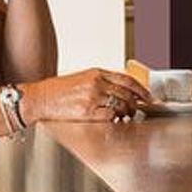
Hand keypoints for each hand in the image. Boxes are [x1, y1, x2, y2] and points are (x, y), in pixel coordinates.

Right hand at [23, 68, 152, 124]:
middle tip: (139, 109)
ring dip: (126, 112)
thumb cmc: (59, 90)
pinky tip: (112, 119)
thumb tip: (123, 92)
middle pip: (127, 93)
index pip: (127, 80)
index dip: (142, 89)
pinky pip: (109, 116)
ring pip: (121, 105)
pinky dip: (114, 119)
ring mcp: (92, 97)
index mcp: (97, 73)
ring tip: (125, 115)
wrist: (42, 98)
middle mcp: (96, 83)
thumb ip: (103, 82)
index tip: (149, 97)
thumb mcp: (83, 78)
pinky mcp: (87, 111)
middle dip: (137, 103)